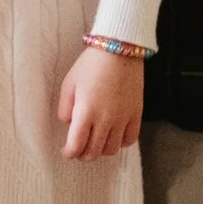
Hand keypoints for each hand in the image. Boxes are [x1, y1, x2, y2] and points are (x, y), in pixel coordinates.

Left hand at [58, 43, 144, 157]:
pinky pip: (130, 139)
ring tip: (96, 141)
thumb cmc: (91, 64)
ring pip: (112, 149)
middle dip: (83, 154)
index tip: (66, 150)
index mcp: (86, 112)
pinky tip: (114, 135)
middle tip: (79, 148)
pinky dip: (120, 142)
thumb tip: (69, 124)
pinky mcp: (137, 114)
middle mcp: (105, 120)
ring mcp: (123, 118)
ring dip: (101, 150)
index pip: (76, 146)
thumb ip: (65, 108)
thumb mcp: (69, 83)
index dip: (69, 152)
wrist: (119, 48)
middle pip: (93, 152)